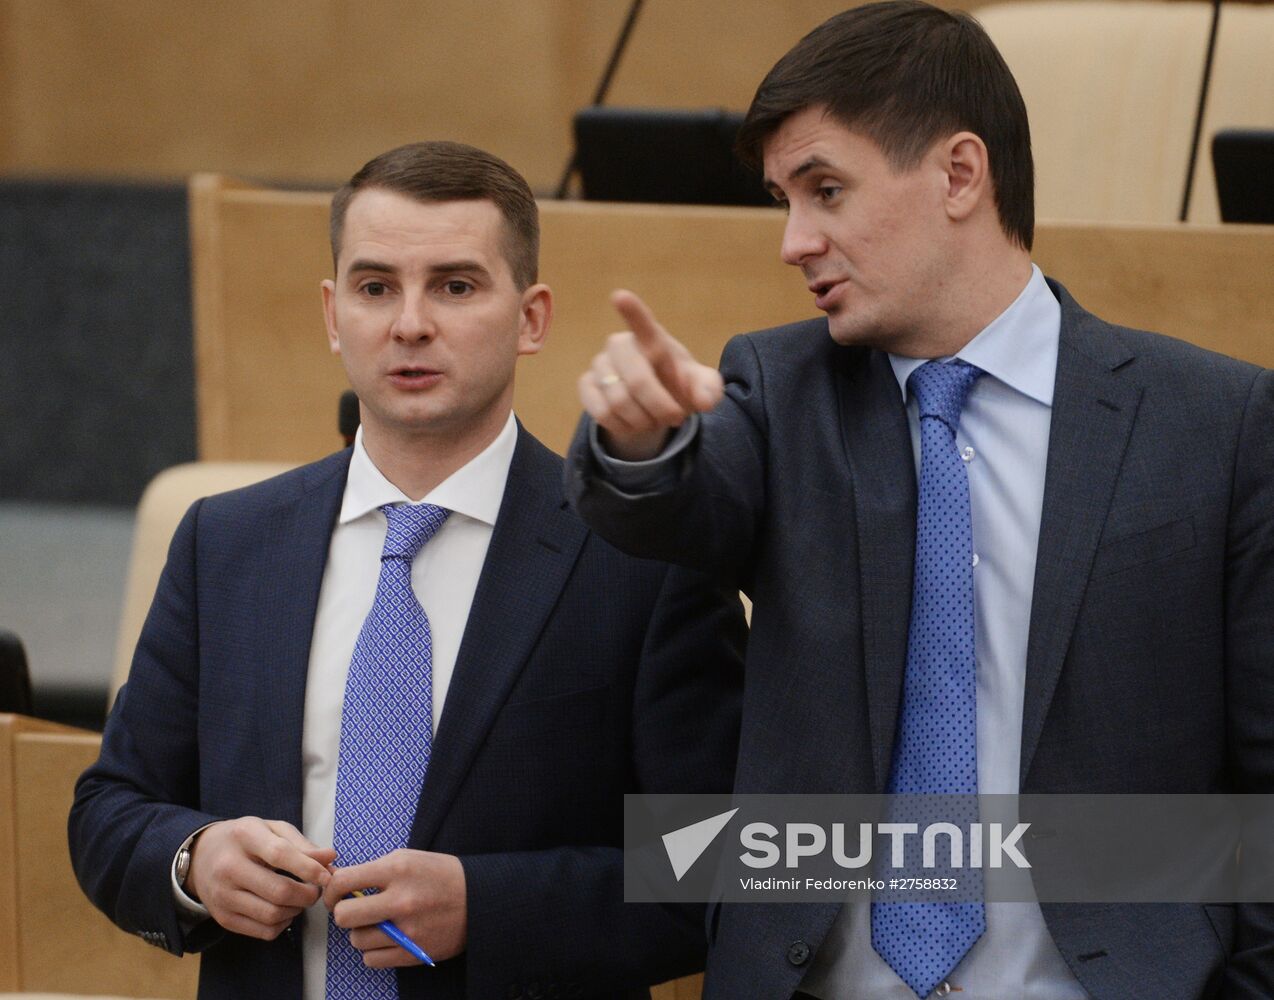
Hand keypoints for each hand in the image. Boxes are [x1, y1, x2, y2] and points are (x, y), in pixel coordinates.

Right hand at [185, 817, 334, 939]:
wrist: (201, 856)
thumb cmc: (246, 840)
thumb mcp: (272, 829)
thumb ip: (302, 844)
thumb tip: (330, 858)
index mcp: (244, 836)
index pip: (280, 855)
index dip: (309, 868)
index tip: (327, 876)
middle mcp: (228, 867)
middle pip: (279, 891)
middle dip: (308, 895)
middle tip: (316, 889)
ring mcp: (223, 896)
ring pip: (272, 915)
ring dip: (297, 910)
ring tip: (301, 898)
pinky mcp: (223, 918)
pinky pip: (263, 931)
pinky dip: (283, 924)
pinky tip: (284, 910)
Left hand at [324, 849, 466, 966]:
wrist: (480, 898)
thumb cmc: (440, 875)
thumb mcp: (409, 858)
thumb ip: (375, 870)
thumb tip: (339, 881)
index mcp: (398, 869)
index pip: (344, 881)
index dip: (331, 889)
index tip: (335, 894)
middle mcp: (401, 899)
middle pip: (344, 916)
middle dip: (342, 913)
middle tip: (352, 910)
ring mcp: (407, 929)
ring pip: (357, 940)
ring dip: (361, 932)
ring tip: (377, 923)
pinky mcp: (413, 952)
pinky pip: (372, 959)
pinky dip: (374, 950)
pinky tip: (386, 938)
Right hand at [579, 290, 724, 460]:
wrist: (654, 403)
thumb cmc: (680, 386)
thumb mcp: (702, 388)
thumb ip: (709, 390)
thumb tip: (703, 401)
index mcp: (653, 338)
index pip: (643, 323)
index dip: (632, 311)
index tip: (620, 296)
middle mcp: (621, 345)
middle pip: (637, 380)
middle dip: (660, 407)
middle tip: (676, 418)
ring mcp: (600, 364)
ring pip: (619, 402)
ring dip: (644, 421)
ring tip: (655, 420)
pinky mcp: (586, 384)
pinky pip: (602, 413)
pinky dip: (624, 427)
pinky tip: (634, 424)